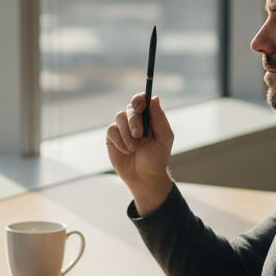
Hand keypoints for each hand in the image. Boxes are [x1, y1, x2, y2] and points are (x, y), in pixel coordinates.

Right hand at [105, 94, 174, 214]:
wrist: (145, 177)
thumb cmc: (157, 157)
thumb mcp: (164, 138)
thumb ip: (159, 118)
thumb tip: (154, 98)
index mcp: (149, 117)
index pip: (143, 100)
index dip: (139, 99)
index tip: (139, 106)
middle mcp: (135, 119)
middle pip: (130, 108)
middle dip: (134, 121)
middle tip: (139, 135)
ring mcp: (123, 128)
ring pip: (120, 117)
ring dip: (127, 133)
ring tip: (134, 148)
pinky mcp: (112, 137)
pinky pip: (111, 130)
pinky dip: (119, 141)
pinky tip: (126, 151)